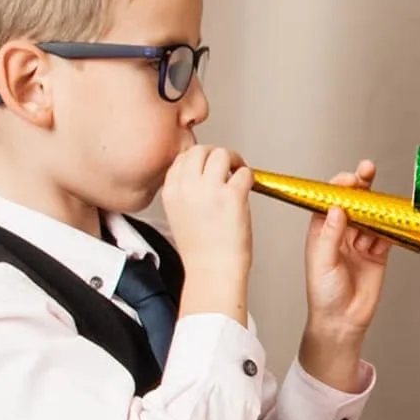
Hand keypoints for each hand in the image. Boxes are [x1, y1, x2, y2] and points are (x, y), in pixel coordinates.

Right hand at [162, 145, 253, 292]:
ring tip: (238, 173)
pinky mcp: (232, 195)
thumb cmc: (201, 249)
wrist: (212, 270)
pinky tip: (247, 188)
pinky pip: (244, 172)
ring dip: (234, 160)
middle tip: (228, 165)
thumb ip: (185, 192)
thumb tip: (202, 176)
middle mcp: (187, 186)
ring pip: (221, 154)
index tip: (209, 166)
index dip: (199, 159)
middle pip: (200, 150)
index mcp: (171, 191)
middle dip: (216, 154)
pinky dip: (249, 176)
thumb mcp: (179, 215)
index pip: (181, 158)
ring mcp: (210, 189)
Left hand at [299, 160, 391, 391]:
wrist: (343, 321)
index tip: (349, 179)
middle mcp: (341, 234)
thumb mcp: (322, 262)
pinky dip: (392, 227)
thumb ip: (330, 235)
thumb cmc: (324, 295)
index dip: (339, 188)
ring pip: (371, 217)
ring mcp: (360, 243)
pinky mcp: (377, 254)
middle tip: (368, 170)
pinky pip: (387, 235)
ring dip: (378, 206)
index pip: (331, 202)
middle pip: (353, 204)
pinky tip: (396, 218)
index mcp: (321, 232)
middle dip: (360, 187)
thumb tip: (338, 208)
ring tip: (385, 195)